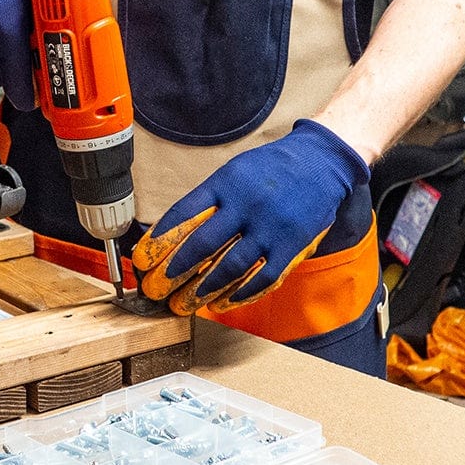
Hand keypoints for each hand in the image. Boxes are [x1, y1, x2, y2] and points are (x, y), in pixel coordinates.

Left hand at [132, 119, 369, 314]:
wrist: (321, 162)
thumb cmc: (270, 169)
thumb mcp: (233, 172)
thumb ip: (209, 200)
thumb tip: (174, 232)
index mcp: (226, 182)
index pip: (184, 213)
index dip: (160, 240)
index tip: (142, 259)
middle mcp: (246, 204)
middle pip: (203, 243)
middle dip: (175, 270)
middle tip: (157, 288)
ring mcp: (270, 226)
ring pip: (231, 265)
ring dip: (203, 289)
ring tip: (185, 303)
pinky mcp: (292, 244)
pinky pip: (263, 276)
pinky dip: (240, 293)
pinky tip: (222, 302)